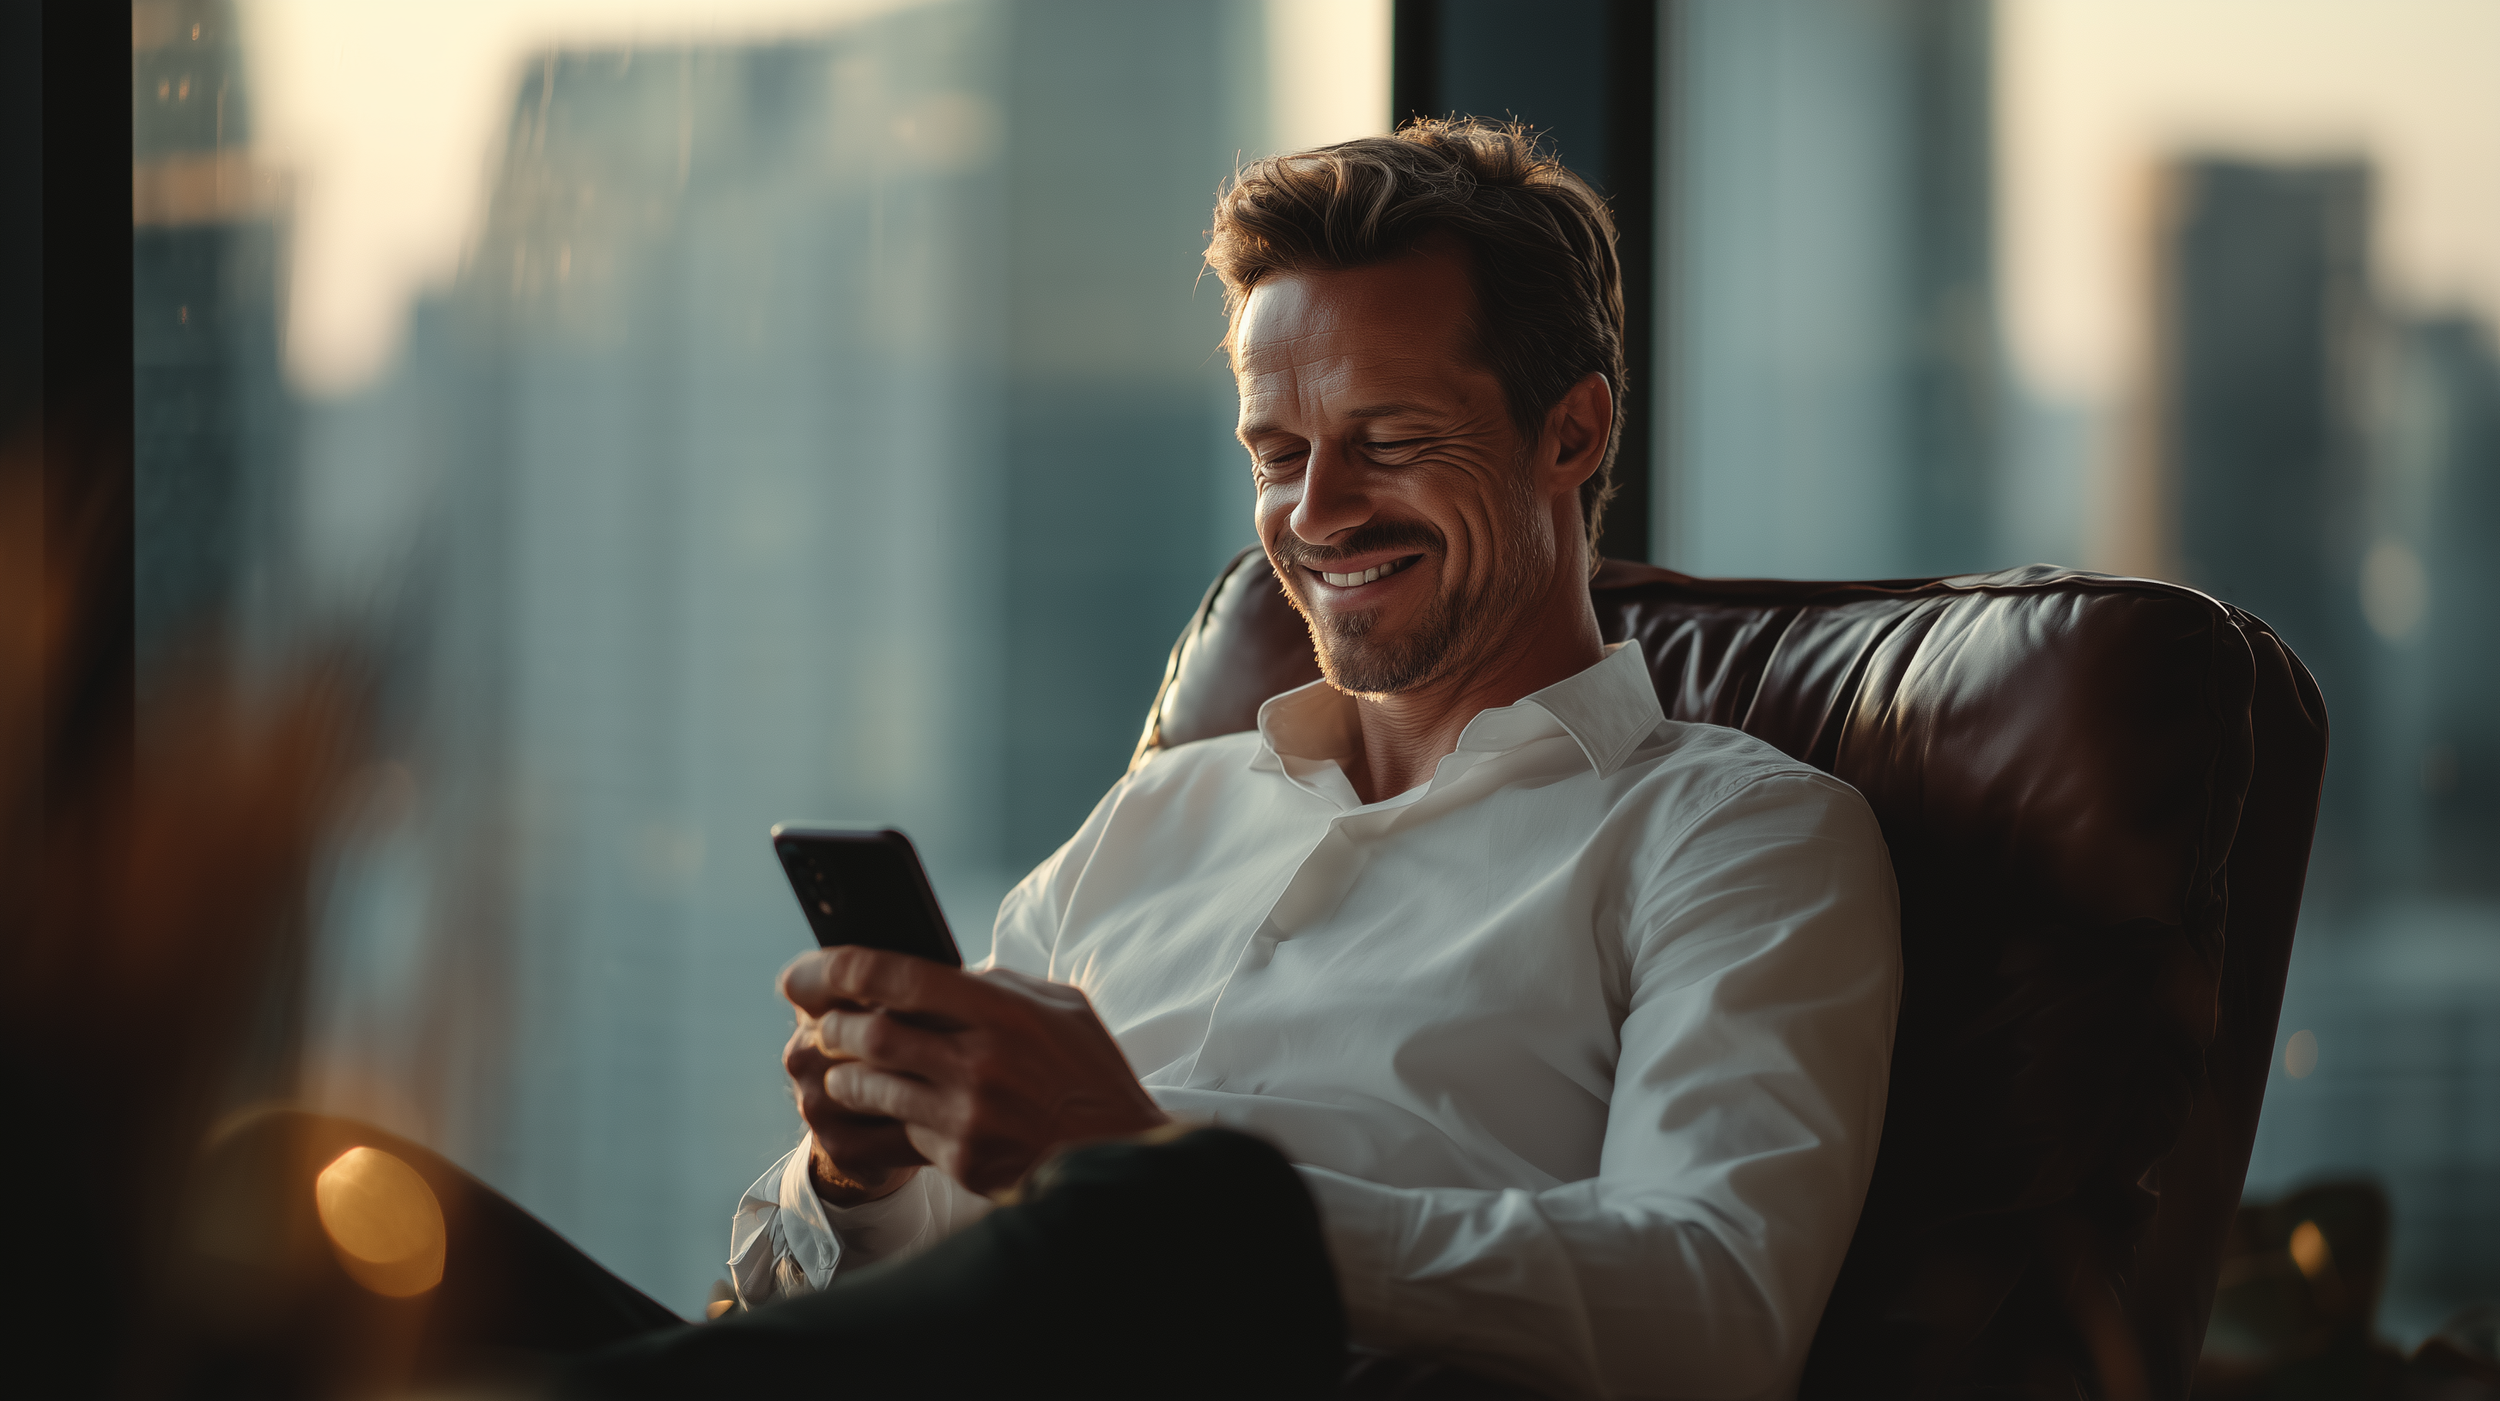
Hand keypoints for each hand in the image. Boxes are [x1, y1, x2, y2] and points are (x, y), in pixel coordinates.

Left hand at [780, 947, 1167, 1196]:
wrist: (1119, 1156)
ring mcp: (969, 1118)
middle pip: (871, 1035)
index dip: (844, 968)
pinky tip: (867, 1113)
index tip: (814, 969)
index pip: (902, 977)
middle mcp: (982, 1064)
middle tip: (822, 1024)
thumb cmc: (1088, 1073)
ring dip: (842, 1078)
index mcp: (1005, 1013)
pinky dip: (871, 1123)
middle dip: (832, 1027)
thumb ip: (998, 985)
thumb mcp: (1061, 1007)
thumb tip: (938, 972)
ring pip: (869, 1090)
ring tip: (839, 1070)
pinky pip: (892, 1138)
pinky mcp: (962, 1162)